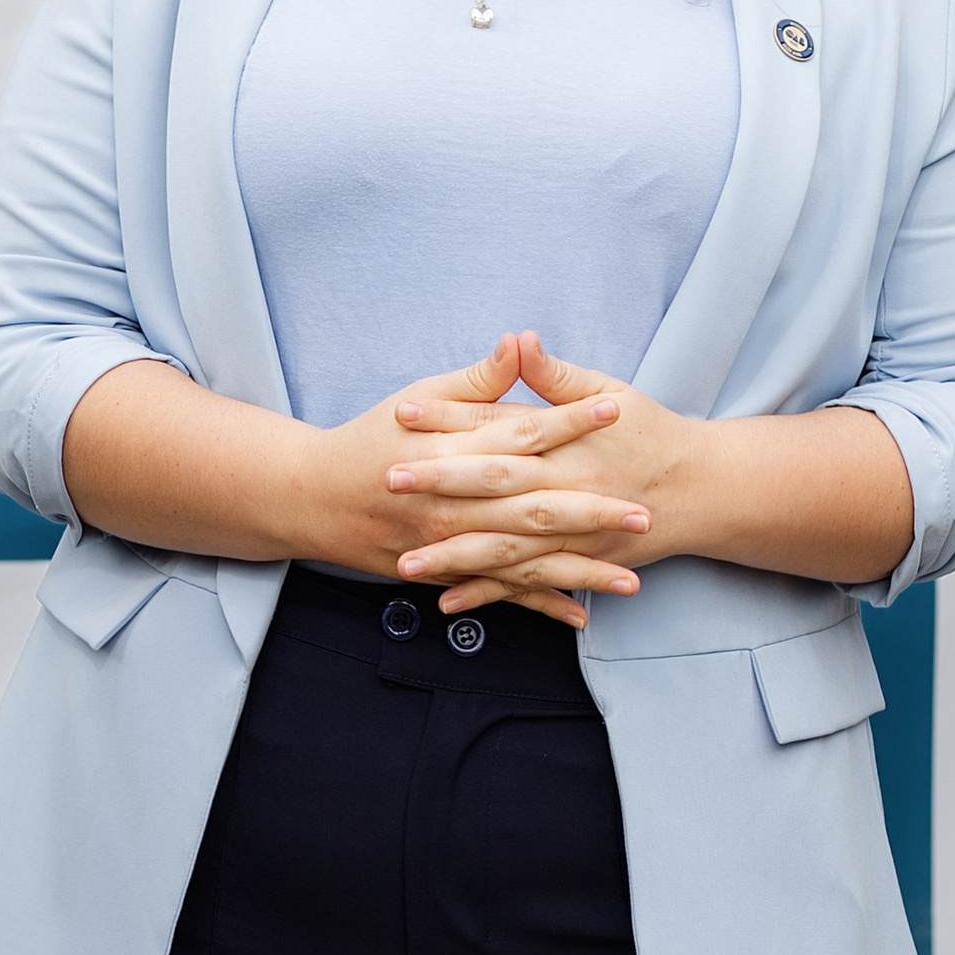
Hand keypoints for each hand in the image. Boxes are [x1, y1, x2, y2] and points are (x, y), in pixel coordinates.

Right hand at [299, 332, 653, 630]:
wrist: (311, 497)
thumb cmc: (369, 440)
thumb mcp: (418, 398)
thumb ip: (476, 380)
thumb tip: (518, 341)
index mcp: (455, 452)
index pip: (524, 432)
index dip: (572, 419)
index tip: (617, 407)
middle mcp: (457, 503)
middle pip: (536, 507)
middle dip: (593, 513)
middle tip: (643, 513)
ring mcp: (452, 544)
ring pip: (526, 561)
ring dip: (580, 571)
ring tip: (631, 580)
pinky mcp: (446, 571)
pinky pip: (500, 593)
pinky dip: (540, 605)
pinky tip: (580, 613)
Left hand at [390, 331, 919, 601]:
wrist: (701, 489)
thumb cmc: (649, 433)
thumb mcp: (607, 391)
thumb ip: (555, 375)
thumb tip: (518, 340)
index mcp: (565, 439)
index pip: (498, 423)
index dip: (450, 417)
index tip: (403, 412)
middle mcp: (565, 486)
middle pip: (494, 483)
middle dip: (439, 482)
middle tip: (389, 478)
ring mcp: (570, 530)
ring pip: (504, 544)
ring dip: (453, 555)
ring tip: (403, 560)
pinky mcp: (576, 562)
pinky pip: (526, 582)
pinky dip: (488, 594)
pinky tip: (446, 602)